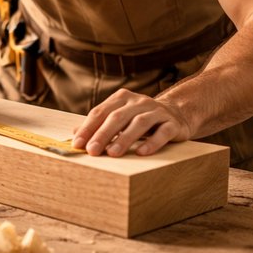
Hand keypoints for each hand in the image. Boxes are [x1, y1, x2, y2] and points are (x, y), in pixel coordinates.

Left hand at [71, 89, 191, 156]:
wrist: (177, 113)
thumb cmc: (140, 119)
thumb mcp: (119, 118)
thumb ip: (99, 125)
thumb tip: (75, 134)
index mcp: (121, 98)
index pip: (100, 112)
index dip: (88, 128)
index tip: (77, 144)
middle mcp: (138, 101)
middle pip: (117, 117)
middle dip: (102, 134)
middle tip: (92, 151)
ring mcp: (157, 111)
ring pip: (139, 123)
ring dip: (124, 139)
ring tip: (113, 153)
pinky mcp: (172, 123)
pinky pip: (162, 132)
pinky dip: (151, 142)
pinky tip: (141, 152)